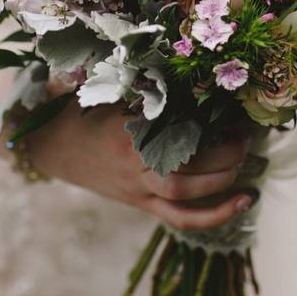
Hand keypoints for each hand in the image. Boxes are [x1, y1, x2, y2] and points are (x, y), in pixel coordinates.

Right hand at [3, 102, 252, 230]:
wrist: (51, 145)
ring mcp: (137, 187)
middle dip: (224, 151)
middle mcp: (134, 161)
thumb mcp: (113, 91)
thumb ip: (149, 88)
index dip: (212, 120)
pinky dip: (215, 215)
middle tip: (245, 135)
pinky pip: (180, 218)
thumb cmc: (85, 111)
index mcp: (127, 128)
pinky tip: (244, 201)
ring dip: (223, 179)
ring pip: (186, 193)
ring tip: (245, 161)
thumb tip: (196, 77)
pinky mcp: (141, 204)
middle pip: (188, 163)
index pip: (179, 126)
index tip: (235, 110)